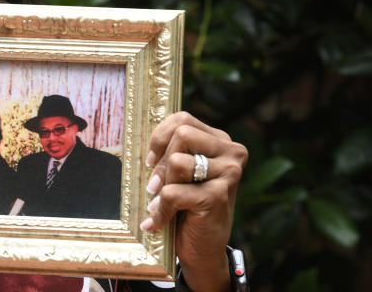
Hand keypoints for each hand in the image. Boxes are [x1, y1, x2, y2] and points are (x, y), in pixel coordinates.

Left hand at [140, 111, 246, 291]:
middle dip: (161, 162)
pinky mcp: (219, 196)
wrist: (202, 251)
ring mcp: (229, 173)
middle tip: (155, 185)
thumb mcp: (180, 174)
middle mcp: (232, 153)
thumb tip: (139, 140)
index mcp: (220, 141)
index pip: (183, 119)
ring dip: (162, 186)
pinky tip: (158, 222)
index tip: (150, 159)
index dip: (160, 137)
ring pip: (177, 161)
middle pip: (182, 134)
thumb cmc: (187, 208)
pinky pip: (173, 193)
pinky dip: (160, 210)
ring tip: (162, 202)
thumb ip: (171, 152)